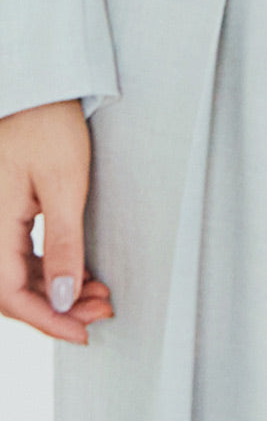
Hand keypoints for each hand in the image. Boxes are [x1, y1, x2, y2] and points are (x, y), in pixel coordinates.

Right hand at [0, 100, 113, 343]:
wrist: (36, 87)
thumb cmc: (47, 125)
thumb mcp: (63, 186)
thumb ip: (62, 245)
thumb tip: (62, 298)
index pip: (10, 294)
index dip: (46, 320)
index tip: (82, 333)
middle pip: (12, 289)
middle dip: (57, 308)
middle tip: (102, 311)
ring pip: (17, 274)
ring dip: (57, 291)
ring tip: (99, 294)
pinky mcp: (4, 211)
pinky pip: (19, 254)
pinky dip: (51, 269)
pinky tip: (80, 273)